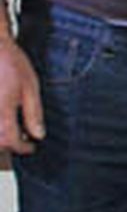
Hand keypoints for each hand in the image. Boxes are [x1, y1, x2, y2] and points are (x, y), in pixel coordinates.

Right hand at [0, 36, 42, 155]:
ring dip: (0, 137)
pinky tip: (2, 120)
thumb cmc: (10, 63)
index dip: (22, 148)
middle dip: (8, 145)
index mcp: (2, 109)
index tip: (31, 147)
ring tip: (10, 130)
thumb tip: (38, 135)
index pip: (10, 141)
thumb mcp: (30, 87)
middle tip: (21, 139)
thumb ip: (33, 113)